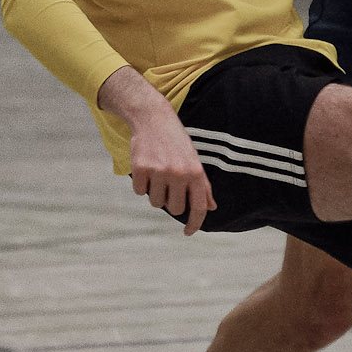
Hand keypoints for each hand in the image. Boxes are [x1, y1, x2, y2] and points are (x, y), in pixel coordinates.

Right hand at [124, 108, 215, 232]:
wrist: (154, 119)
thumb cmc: (177, 143)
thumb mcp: (195, 161)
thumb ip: (203, 186)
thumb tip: (211, 208)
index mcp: (196, 173)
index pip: (198, 207)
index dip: (194, 224)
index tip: (188, 232)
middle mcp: (179, 174)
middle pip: (174, 209)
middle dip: (171, 201)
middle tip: (169, 183)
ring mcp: (159, 172)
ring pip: (156, 203)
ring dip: (156, 193)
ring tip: (158, 173)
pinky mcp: (141, 169)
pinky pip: (140, 192)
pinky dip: (141, 185)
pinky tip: (146, 168)